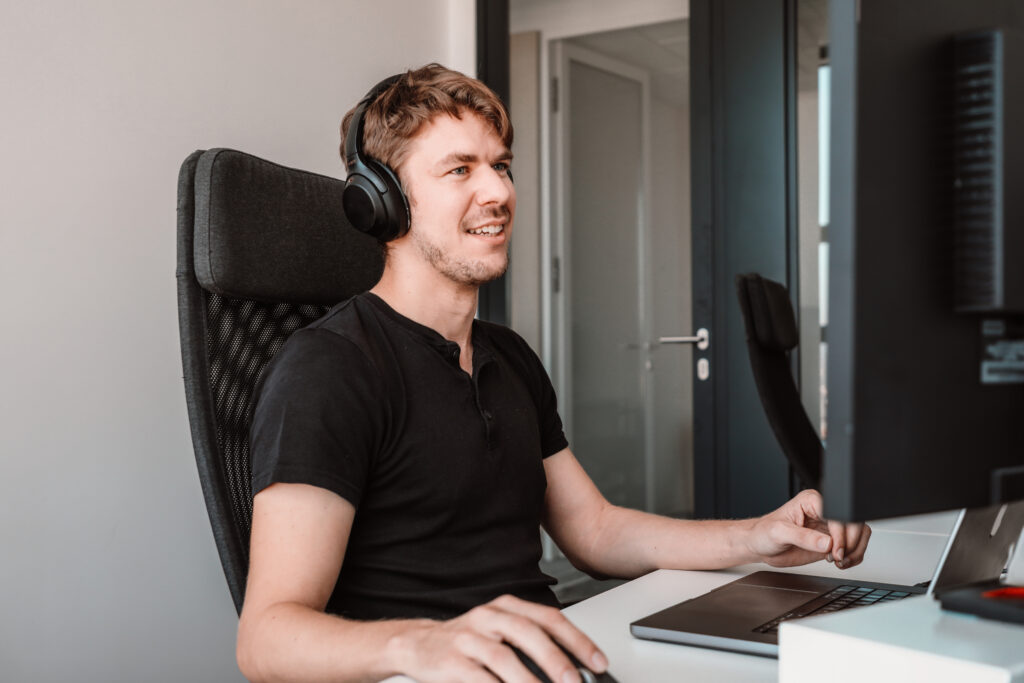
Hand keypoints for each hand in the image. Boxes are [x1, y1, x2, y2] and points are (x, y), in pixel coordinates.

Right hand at [389, 594, 607, 682]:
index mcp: (507, 606)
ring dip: (530, 681)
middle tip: (575, 682)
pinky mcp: (451, 661)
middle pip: (529, 633)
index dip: (577, 640)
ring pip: (504, 658)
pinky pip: (480, 678)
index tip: (598, 662)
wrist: (417, 644)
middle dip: (557, 660)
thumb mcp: (500, 632)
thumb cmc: (468, 641)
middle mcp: (489, 616)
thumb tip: (571, 669)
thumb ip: (533, 645)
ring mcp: (468, 637)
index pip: (549, 618)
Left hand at [745, 489, 870, 568]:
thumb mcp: (778, 532)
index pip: (838, 514)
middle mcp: (825, 512)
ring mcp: (829, 527)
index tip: (835, 550)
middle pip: (855, 523)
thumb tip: (827, 543)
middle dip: (850, 543)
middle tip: (838, 558)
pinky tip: (840, 562)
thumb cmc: (764, 533)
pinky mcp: (832, 541)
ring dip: (855, 550)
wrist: (761, 545)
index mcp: (812, 501)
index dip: (840, 533)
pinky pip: (854, 547)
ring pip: (860, 534)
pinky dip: (853, 557)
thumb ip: (803, 537)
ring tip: (840, 561)